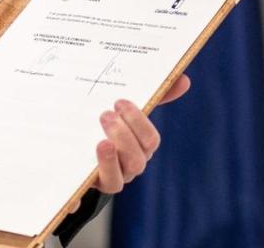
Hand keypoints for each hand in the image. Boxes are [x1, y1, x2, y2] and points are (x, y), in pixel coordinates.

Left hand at [91, 73, 190, 194]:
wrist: (79, 156)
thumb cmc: (108, 128)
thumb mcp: (123, 112)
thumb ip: (154, 97)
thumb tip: (184, 79)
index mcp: (141, 145)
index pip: (150, 138)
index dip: (138, 120)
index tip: (119, 101)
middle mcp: (133, 162)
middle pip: (140, 154)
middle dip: (125, 133)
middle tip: (106, 114)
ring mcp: (118, 175)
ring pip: (127, 170)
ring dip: (115, 150)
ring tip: (101, 133)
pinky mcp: (100, 185)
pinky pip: (110, 183)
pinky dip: (105, 165)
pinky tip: (98, 148)